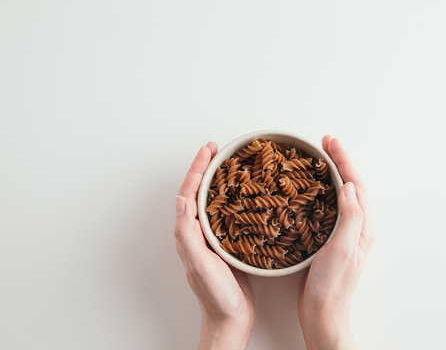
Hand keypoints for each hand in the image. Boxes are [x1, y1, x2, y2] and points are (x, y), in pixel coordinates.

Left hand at [174, 142, 254, 349]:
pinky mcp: (224, 243)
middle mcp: (196, 232)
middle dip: (205, 168)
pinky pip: (224, 213)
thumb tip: (180, 200)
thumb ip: (188, 234)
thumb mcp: (201, 265)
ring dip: (217, 180)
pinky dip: (230, 198)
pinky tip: (241, 194)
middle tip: (217, 149)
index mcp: (188, 233)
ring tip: (228, 164)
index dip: (198, 169)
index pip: (189, 192)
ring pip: (211, 201)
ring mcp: (210, 238)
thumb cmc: (216, 296)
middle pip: (198, 192)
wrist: (230, 319)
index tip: (209, 150)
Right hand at [298, 136, 374, 349]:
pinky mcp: (331, 238)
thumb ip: (349, 217)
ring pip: (341, 193)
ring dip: (332, 173)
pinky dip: (323, 190)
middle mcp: (356, 226)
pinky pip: (330, 205)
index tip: (330, 142)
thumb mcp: (342, 249)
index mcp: (362, 225)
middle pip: (350, 184)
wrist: (323, 312)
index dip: (343, 160)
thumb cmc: (332, 285)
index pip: (355, 183)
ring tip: (320, 157)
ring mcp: (344, 232)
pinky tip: (312, 188)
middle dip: (340, 160)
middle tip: (325, 142)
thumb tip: (347, 185)